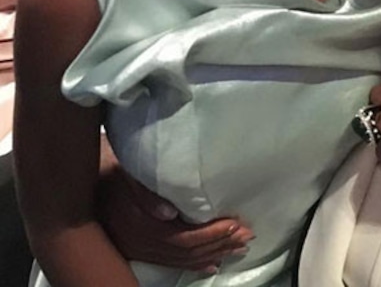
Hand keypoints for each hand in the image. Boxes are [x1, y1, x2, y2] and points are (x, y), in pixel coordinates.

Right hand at [97, 162, 253, 271]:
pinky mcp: (137, 249)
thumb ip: (145, 192)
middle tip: (246, 236)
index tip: (236, 224)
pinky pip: (169, 262)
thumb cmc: (110, 169)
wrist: (82, 181)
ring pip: (180, 260)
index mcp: (139, 225)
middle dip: (219, 244)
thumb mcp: (127, 173)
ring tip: (236, 247)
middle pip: (186, 252)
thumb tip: (169, 213)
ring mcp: (137, 249)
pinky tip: (211, 265)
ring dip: (212, 253)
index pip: (183, 238)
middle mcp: (139, 243)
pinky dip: (193, 264)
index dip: (211, 234)